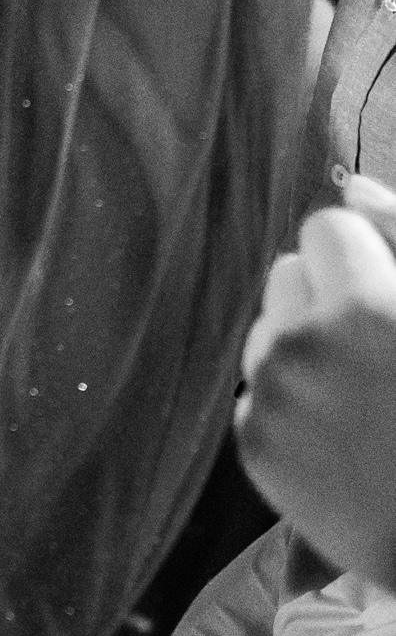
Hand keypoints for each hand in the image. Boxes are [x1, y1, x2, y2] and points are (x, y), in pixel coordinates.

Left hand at [235, 174, 395, 585]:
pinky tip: (346, 440)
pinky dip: (293, 405)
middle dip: (331, 298)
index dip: (367, 258)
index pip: (326, 228)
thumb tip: (354, 187)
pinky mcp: (254, 448)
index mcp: (366, 308)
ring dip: (308, 347)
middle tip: (386, 353)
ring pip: (269, 331)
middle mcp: (302, 346)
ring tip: (370, 400)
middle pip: (289, 274)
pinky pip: (259, 391)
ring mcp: (271, 399)